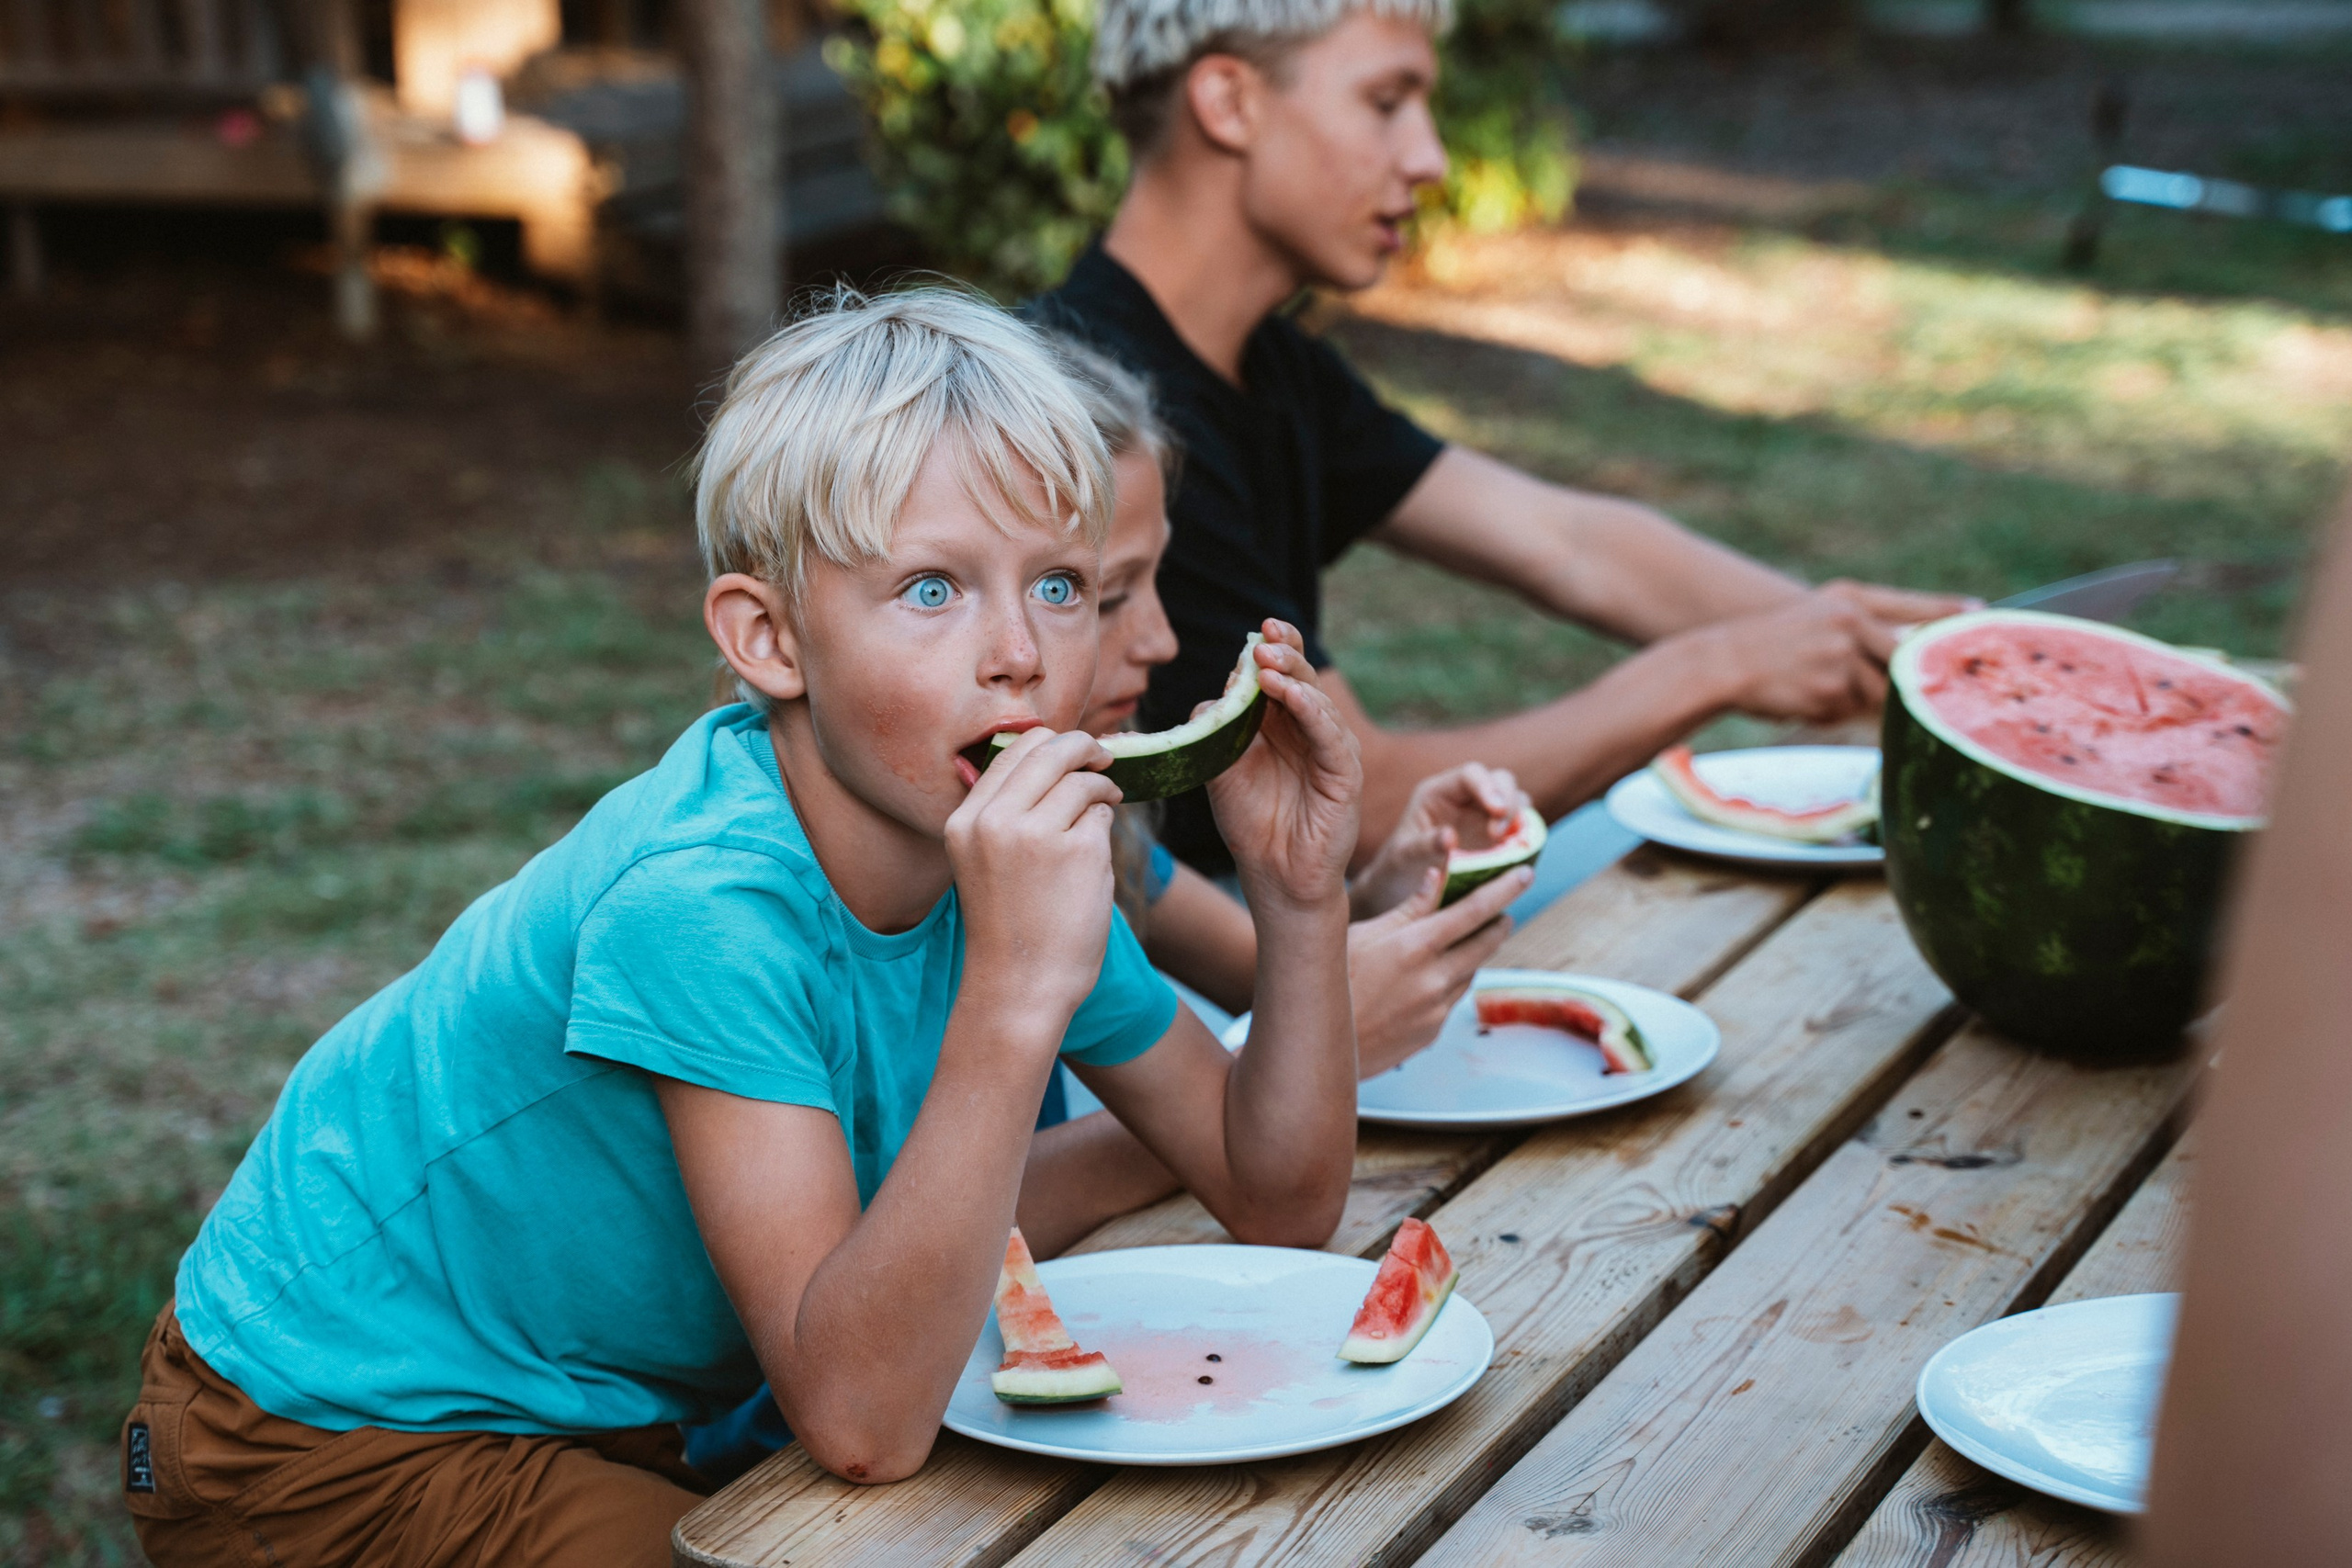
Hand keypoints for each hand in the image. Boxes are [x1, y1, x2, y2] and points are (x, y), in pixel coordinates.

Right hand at [946, 728, 1123, 1024]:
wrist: (1020, 987)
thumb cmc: (1008, 926)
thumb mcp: (982, 860)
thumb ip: (1005, 811)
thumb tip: (1047, 754)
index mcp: (965, 821)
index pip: (1012, 749)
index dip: (1049, 743)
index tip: (1071, 752)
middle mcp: (995, 821)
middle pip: (1051, 750)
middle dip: (1085, 747)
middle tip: (1105, 757)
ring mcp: (1037, 835)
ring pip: (1082, 781)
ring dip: (1101, 789)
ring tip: (1107, 805)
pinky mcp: (1079, 852)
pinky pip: (1103, 815)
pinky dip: (1105, 826)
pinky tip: (1095, 854)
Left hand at [1206, 620, 1362, 914]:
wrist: (1272, 874)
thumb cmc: (1250, 821)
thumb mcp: (1220, 768)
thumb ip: (1217, 728)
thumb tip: (1217, 693)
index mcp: (1282, 722)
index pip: (1284, 673)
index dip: (1278, 647)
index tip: (1261, 629)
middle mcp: (1311, 730)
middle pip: (1303, 679)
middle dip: (1284, 655)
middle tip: (1263, 641)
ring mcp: (1332, 750)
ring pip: (1318, 703)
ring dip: (1292, 681)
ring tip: (1266, 668)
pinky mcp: (1345, 774)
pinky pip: (1330, 736)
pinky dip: (1312, 712)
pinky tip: (1292, 697)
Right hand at [1348, 862, 1528, 1076]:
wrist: (1315, 1045)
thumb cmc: (1331, 981)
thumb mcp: (1363, 933)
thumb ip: (1408, 907)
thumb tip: (1439, 874)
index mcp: (1415, 946)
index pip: (1474, 910)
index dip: (1504, 889)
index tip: (1525, 874)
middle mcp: (1434, 979)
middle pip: (1485, 942)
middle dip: (1499, 921)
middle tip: (1504, 909)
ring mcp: (1436, 1009)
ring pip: (1471, 971)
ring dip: (1475, 952)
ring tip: (1468, 939)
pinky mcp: (1432, 1032)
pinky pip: (1454, 998)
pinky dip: (1453, 980)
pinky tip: (1436, 976)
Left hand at [1350, 763, 1528, 920]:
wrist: (1404, 887)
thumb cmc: (1398, 866)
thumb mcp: (1402, 857)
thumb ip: (1423, 845)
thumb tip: (1450, 838)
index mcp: (1439, 792)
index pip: (1471, 774)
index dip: (1488, 786)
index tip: (1497, 809)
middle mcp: (1466, 798)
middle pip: (1501, 781)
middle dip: (1509, 802)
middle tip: (1500, 832)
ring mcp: (1485, 815)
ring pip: (1517, 801)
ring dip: (1521, 819)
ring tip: (1511, 845)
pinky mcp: (1499, 836)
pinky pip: (1522, 828)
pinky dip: (1526, 837)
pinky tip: (1520, 853)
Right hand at [1701, 581, 1962, 722]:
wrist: (1722, 662)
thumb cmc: (1770, 645)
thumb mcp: (1816, 616)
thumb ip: (1863, 629)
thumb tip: (1911, 655)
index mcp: (1850, 600)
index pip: (1913, 607)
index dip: (1948, 613)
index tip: (1981, 614)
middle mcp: (1852, 622)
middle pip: (1905, 659)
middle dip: (1908, 681)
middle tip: (1925, 693)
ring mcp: (1842, 654)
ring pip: (1878, 693)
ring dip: (1857, 700)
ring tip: (1815, 687)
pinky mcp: (1831, 688)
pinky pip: (1849, 711)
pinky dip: (1832, 712)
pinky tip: (1803, 698)